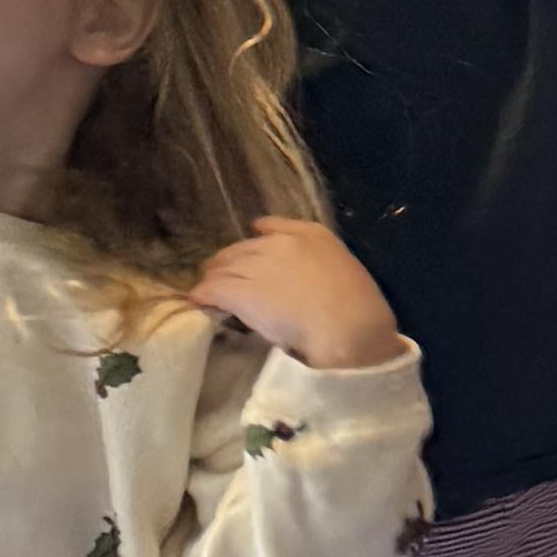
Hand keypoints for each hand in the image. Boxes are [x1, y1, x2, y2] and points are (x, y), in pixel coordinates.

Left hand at [185, 221, 406, 376]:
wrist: (350, 328)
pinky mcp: (240, 291)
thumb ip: (318, 257)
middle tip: (223, 280)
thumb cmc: (357, 305)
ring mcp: (257, 265)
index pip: (270, 228)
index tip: (249, 257)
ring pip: (222, 267)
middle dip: (228, 263)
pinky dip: (202, 295)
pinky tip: (199, 302)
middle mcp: (279, 243)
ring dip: (213, 279)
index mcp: (310, 234)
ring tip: (208, 292)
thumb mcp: (343, 266)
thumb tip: (296, 265)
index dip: (255, 245)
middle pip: (240, 249)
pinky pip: (211, 289)